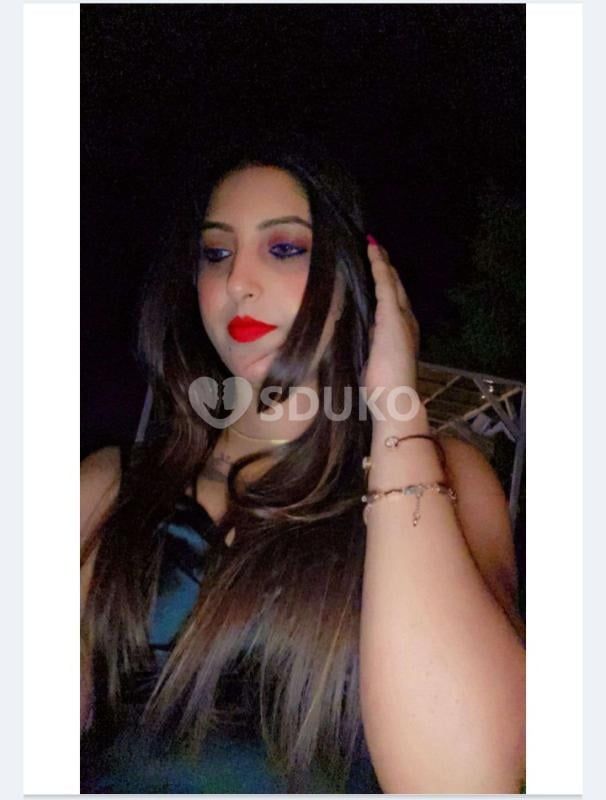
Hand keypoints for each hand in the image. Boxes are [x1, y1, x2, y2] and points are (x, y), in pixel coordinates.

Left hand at [361, 237, 420, 424]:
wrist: (396, 401)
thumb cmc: (380, 391)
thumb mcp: (368, 363)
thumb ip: (362, 348)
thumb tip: (342, 338)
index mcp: (399, 334)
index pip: (390, 302)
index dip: (383, 284)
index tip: (373, 270)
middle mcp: (405, 322)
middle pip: (395, 288)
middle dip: (385, 269)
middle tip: (374, 249)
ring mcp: (401, 318)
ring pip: (391, 282)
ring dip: (383, 263)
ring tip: (373, 245)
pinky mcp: (393, 318)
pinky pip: (385, 285)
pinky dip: (379, 267)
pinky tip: (372, 251)